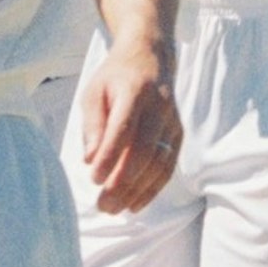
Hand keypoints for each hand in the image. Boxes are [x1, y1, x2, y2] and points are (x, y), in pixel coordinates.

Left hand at [75, 39, 181, 217]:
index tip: (93, 178)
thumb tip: (89, 159)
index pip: (124, 128)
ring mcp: (172, 121)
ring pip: (159, 162)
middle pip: (144, 150)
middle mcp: (159, 106)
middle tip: (103, 205)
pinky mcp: (178, 133)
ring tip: (115, 209)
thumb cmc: (115, 78)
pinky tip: (135, 204)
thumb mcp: (94, 91)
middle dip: (123, 182)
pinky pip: (168, 166)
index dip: (110, 156)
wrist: (150, 57)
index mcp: (134, 91)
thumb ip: (92, 124)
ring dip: (137, 191)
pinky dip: (153, 188)